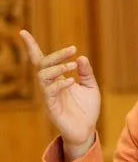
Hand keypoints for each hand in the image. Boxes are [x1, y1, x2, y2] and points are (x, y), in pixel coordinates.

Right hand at [20, 30, 100, 154]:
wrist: (87, 130)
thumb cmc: (86, 109)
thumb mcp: (90, 87)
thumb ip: (86, 73)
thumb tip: (81, 57)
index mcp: (58, 79)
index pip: (42, 60)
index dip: (31, 47)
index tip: (23, 31)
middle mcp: (50, 86)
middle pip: (43, 65)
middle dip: (55, 55)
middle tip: (72, 49)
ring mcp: (49, 96)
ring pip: (43, 77)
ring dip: (57, 68)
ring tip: (73, 65)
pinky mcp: (51, 107)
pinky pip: (50, 92)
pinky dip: (60, 84)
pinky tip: (71, 81)